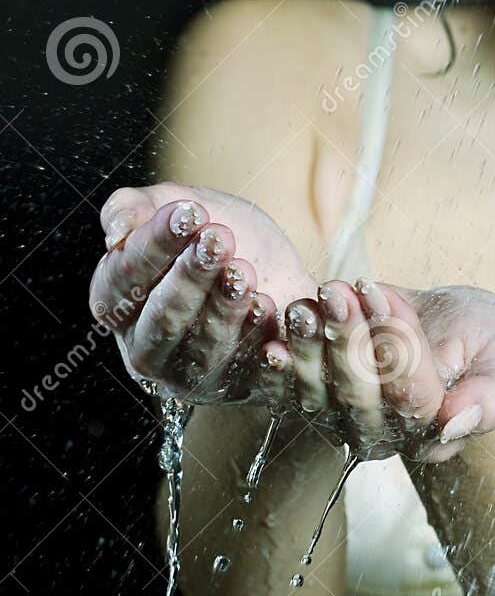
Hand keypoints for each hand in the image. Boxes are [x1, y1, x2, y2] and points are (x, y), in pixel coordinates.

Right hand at [89, 182, 313, 404]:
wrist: (279, 272)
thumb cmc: (215, 238)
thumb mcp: (175, 207)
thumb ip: (133, 209)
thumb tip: (115, 232)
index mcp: (118, 304)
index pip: (124, 279)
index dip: (154, 244)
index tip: (189, 211)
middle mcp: (146, 348)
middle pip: (162, 318)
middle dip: (190, 277)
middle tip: (219, 238)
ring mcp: (190, 374)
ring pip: (203, 347)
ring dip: (224, 307)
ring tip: (244, 271)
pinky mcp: (235, 387)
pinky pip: (245, 370)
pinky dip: (255, 339)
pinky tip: (267, 307)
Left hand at [273, 278, 494, 462]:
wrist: (456, 331)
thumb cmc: (489, 345)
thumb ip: (491, 396)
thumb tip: (456, 423)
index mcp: (434, 435)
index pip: (410, 397)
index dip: (396, 346)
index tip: (386, 296)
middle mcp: (386, 437)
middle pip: (359, 396)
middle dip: (348, 338)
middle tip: (339, 290)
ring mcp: (346, 420)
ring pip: (321, 390)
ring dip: (311, 340)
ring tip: (312, 294)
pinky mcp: (318, 397)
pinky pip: (293, 383)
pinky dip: (286, 350)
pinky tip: (287, 317)